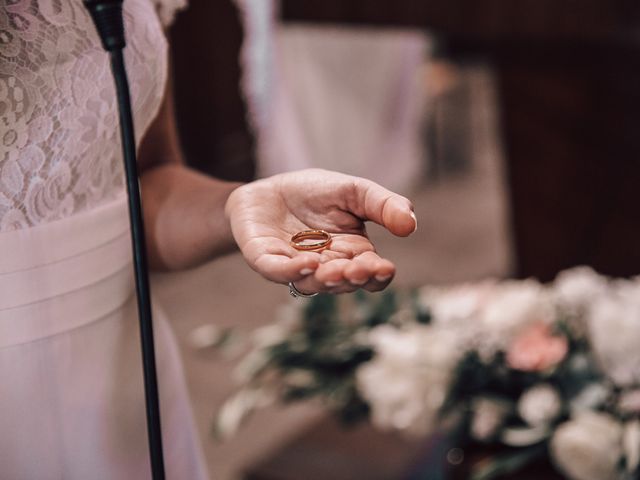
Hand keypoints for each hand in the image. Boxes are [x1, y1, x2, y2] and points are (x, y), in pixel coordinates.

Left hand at [225, 169, 416, 293]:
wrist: (267, 188)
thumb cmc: (313, 193)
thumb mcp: (354, 191)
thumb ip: (382, 205)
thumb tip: (410, 224)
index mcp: (352, 254)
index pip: (370, 275)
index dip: (378, 276)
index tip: (384, 267)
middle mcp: (326, 267)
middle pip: (344, 283)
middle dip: (351, 279)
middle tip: (357, 270)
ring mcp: (295, 266)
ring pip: (312, 284)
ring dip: (325, 280)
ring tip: (333, 270)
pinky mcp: (265, 259)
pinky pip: (278, 272)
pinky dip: (292, 272)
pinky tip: (308, 263)